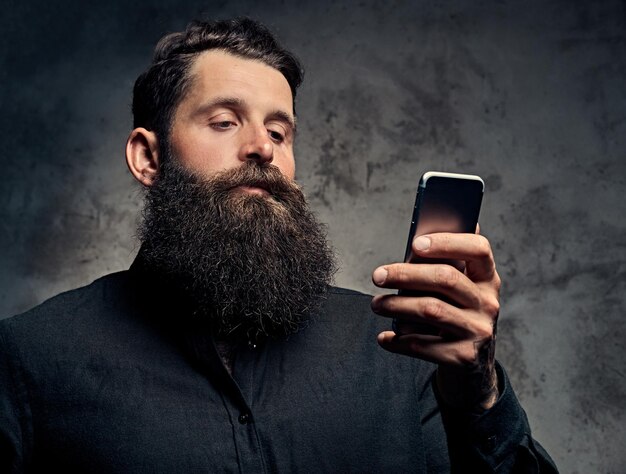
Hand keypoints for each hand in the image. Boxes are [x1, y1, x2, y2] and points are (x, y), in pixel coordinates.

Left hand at [371, 232, 500, 411]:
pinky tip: (384, 338)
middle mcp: (488, 303)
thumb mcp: (457, 293)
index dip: (447, 243)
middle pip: (446, 279)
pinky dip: (398, 341)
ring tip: (376, 304)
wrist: (472, 368)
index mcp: (487, 279)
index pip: (478, 249)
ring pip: (431, 310)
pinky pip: (424, 344)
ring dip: (397, 305)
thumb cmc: (455, 317)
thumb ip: (441, 268)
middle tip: (378, 276)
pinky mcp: (464, 357)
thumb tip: (415, 246)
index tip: (415, 244)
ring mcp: (478, 331)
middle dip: (406, 274)